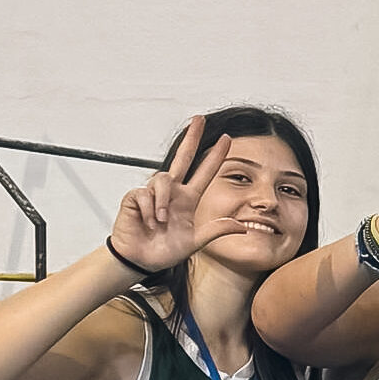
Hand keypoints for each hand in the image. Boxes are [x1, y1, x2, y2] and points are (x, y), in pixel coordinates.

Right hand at [106, 116, 232, 277]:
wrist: (142, 260)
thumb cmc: (165, 251)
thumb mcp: (195, 242)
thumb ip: (216, 231)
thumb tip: (242, 226)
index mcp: (188, 200)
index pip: (204, 173)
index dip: (214, 157)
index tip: (226, 139)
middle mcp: (173, 192)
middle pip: (182, 158)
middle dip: (191, 138)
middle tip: (200, 119)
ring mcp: (154, 193)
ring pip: (163, 179)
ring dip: (164, 202)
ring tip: (162, 222)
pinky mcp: (135, 197)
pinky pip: (145, 195)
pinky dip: (150, 210)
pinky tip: (149, 222)